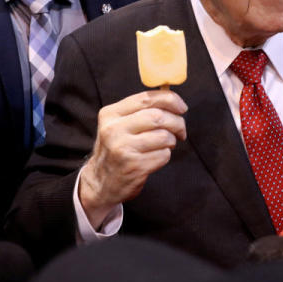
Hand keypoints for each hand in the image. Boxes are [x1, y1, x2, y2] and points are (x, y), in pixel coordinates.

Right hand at [78, 90, 187, 227]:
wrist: (100, 182)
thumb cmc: (117, 149)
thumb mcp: (118, 125)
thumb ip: (140, 110)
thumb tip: (172, 100)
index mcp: (110, 114)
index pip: (145, 98)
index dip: (169, 100)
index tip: (181, 107)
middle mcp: (114, 130)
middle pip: (158, 116)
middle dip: (177, 122)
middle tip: (180, 130)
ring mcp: (123, 149)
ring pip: (164, 136)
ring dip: (171, 140)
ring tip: (165, 144)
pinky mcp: (134, 166)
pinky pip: (163, 155)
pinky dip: (165, 155)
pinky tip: (156, 157)